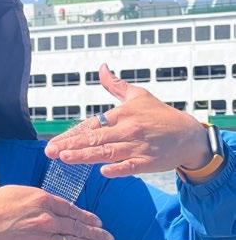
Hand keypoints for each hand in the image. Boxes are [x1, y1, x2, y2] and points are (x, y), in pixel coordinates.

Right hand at [0, 185, 113, 239]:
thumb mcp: (15, 192)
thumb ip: (37, 197)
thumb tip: (51, 202)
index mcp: (44, 202)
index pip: (73, 211)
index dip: (88, 218)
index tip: (98, 222)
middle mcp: (48, 221)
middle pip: (79, 229)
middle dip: (97, 234)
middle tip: (109, 238)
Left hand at [45, 64, 211, 177]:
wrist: (188, 134)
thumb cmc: (160, 115)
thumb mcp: (139, 95)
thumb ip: (116, 85)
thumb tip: (102, 67)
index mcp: (121, 114)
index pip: (91, 126)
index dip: (71, 135)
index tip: (53, 143)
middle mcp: (127, 129)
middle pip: (94, 138)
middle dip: (70, 145)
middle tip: (50, 152)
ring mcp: (137, 146)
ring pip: (107, 151)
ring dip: (86, 155)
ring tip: (65, 158)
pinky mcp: (148, 161)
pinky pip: (131, 166)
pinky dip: (118, 168)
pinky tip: (103, 171)